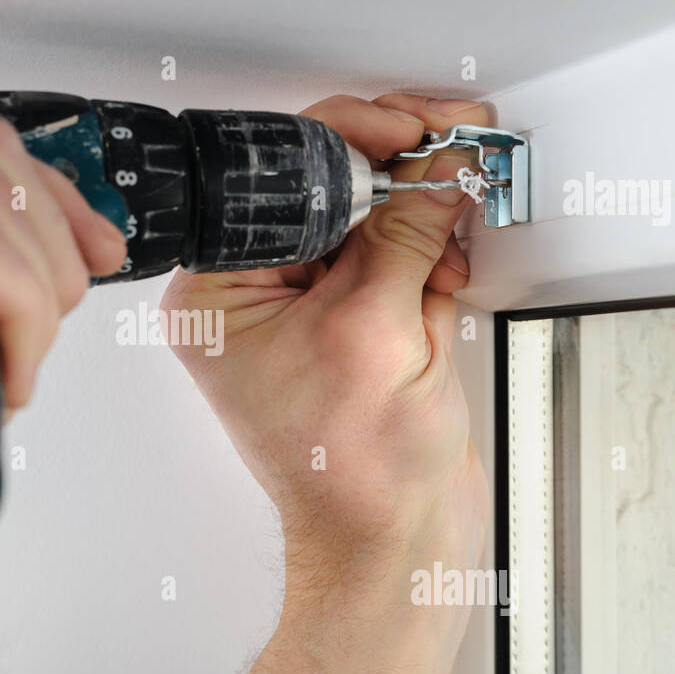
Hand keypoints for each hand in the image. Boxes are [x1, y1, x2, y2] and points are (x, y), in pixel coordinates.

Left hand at [162, 94, 490, 673]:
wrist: (391, 544)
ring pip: (369, 223)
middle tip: (454, 154)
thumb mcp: (378, 329)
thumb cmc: (352, 473)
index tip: (412, 128)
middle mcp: (254, 294)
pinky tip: (444, 288)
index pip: (278, 180)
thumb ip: (405, 233)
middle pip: (327, 193)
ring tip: (446, 258)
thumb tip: (434, 170)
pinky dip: (430, 262)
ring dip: (420, 227)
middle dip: (395, 181)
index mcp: (220, 291)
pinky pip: (394, 261)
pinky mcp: (351, 326)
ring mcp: (305, 310)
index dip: (352, 139)